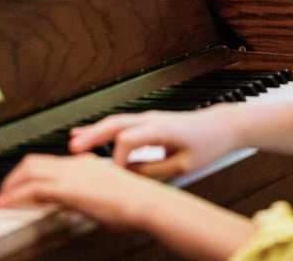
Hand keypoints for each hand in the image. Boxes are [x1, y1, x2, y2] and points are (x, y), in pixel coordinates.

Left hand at [0, 150, 253, 259]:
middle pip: (34, 161)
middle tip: (5, 191)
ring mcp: (71, 174)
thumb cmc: (133, 204)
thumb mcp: (103, 196)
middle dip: (14, 176)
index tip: (19, 185)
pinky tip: (7, 204)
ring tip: (1, 199)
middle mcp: (75, 164)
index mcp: (84, 163)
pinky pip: (34, 188)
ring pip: (30, 170)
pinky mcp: (69, 189)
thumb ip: (84, 197)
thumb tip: (70, 204)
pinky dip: (16, 194)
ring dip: (11, 184)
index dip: (29, 172)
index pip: (48, 162)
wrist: (145, 203)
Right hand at [68, 105, 238, 178]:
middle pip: (115, 124)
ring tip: (74, 139)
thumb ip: (155, 170)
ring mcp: (149, 117)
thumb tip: (130, 175)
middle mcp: (152, 119)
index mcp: (161, 129)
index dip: (117, 159)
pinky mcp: (149, 121)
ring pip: (116, 121)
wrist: (219, 126)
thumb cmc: (206, 145)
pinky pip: (123, 123)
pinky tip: (92, 132)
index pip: (127, 140)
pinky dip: (105, 129)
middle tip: (73, 146)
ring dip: (95, 130)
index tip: (116, 175)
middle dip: (93, 135)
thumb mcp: (183, 165)